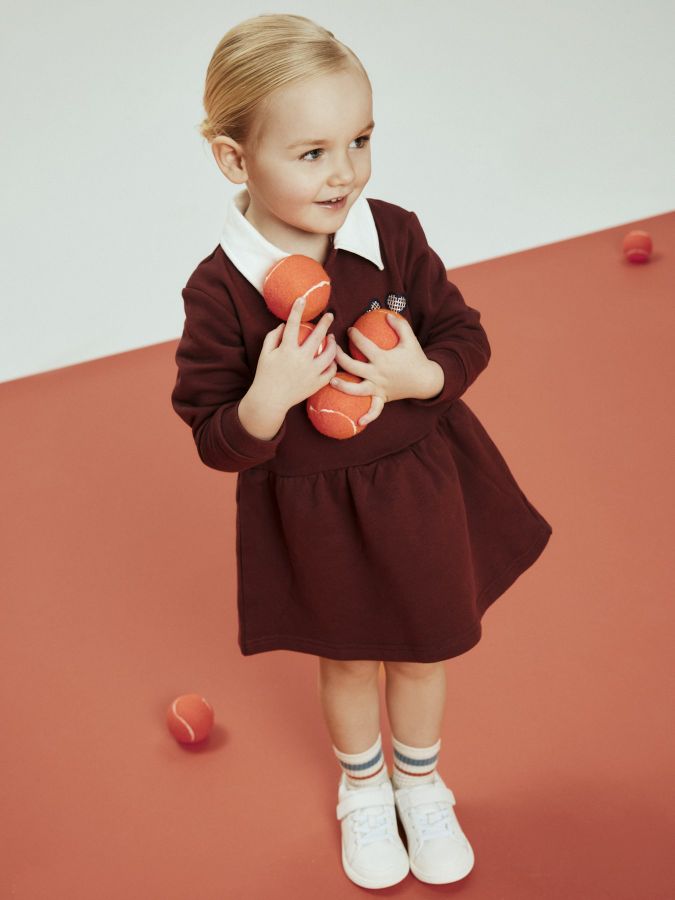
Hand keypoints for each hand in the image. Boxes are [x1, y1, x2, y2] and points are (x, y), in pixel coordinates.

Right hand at [252, 296, 337, 412]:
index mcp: (287, 350)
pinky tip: (331, 358)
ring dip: (333, 344)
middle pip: (318, 336)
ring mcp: (311, 372)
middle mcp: (301, 359)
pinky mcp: (316, 384)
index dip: (297, 309)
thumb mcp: (265, 354)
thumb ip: (273, 337)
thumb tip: (284, 324)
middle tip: (330, 315)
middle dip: (325, 323)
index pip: (293, 324)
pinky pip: (330, 371)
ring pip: (330, 354)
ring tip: (332, 338)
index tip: (302, 299)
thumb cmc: (265, 375)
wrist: (270, 400)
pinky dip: (333, 364)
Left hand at [331, 313, 435, 424]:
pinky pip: (375, 409)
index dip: (354, 335)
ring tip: (331, 380)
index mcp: (383, 359)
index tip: (350, 330)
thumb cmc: (416, 358)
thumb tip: (386, 315)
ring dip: (343, 385)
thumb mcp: (410, 339)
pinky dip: (368, 416)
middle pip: (352, 366)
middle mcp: (378, 374)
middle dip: (338, 357)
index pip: (363, 345)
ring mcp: (379, 388)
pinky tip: (359, 422)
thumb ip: (399, 325)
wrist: (427, 380)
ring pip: (357, 389)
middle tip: (330, 349)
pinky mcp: (383, 398)